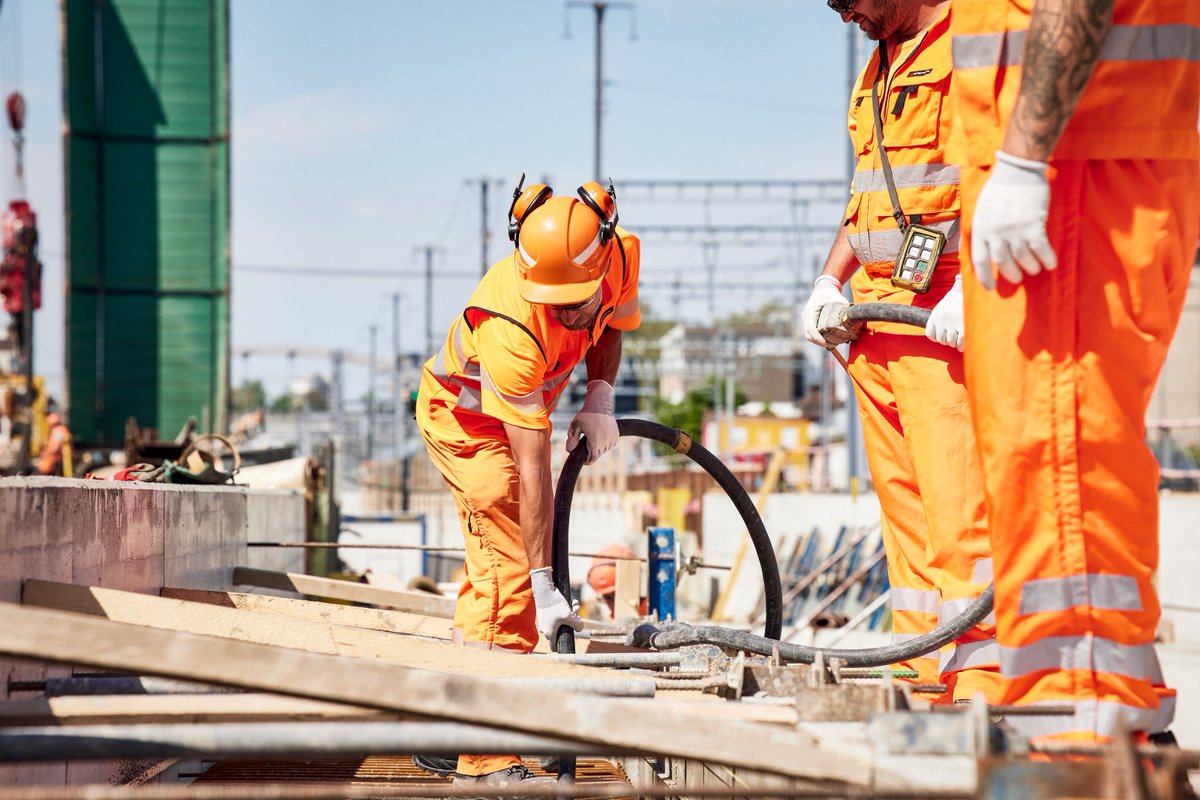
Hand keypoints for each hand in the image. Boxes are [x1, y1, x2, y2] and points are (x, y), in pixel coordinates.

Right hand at [530, 567, 583, 639]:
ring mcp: (546, 620)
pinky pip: (558, 613)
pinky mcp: (547, 612)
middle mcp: (545, 628)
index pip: (554, 647)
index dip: (563, 645)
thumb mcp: (569, 615)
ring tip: (575, 604)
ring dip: (571, 613)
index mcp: (549, 633)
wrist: (544, 589)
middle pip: (562, 630)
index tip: (570, 640)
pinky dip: (565, 608)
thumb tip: (580, 628)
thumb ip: (577, 625)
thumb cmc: (555, 604)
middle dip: (572, 622)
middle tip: (576, 613)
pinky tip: (571, 601)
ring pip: (562, 620)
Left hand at [566, 380, 617, 463]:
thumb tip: (569, 451)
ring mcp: (612, 438)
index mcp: (595, 440)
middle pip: (598, 454)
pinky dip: (606, 443)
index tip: (585, 461)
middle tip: (586, 448)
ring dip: (599, 448)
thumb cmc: (585, 415)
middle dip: (592, 453)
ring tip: (593, 439)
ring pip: (605, 449)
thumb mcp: (575, 426)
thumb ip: (572, 439)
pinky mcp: (616, 434)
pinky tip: (600, 437)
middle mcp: (605, 440)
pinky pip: (610, 444)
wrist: (599, 405)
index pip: (593, 458)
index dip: (588, 461)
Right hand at [802, 275, 858, 346]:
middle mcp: (806, 316)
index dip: (819, 339)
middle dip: (820, 343)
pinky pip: (811, 333)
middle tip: (834, 345)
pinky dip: (818, 338)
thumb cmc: (830, 292)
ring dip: (819, 342)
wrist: (824, 288)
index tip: (830, 344)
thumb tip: (851, 316)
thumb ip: (843, 305)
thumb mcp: (837, 297)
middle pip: (809, 335)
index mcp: (810, 311)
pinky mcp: (809, 321)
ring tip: (832, 344)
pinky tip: (828, 340)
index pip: (811, 330)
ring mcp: (806, 319)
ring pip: (809, 335)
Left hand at [925, 275, 964, 351]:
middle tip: (954, 336)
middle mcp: (941, 320)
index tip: (943, 335)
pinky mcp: (963, 327)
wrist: (968, 290)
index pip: (930, 334)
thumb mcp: (943, 307)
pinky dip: (961, 346)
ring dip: (955, 343)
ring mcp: (952, 324)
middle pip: (941, 340)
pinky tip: (963, 345)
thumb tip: (938, 332)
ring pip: (950, 342)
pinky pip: (959, 343)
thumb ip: (939, 320)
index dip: (936, 337)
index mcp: (935, 316)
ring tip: (959, 338)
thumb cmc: (957, 300)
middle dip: (947, 340)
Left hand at [971, 151, 1056, 289]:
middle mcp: (996, 233)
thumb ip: (982, 230)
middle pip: (1003, 262)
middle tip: (1017, 279)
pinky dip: (1047, 259)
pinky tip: (1051, 264)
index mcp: (981, 230)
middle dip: (1011, 274)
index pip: (980, 261)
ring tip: (1034, 269)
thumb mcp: (982, 211)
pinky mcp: (1033, 225)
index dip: (985, 277)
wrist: (1018, 170)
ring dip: (1030, 267)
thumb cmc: (1000, 190)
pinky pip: (1041, 249)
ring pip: (1023, 258)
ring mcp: (1014, 229)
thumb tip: (983, 249)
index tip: (990, 288)